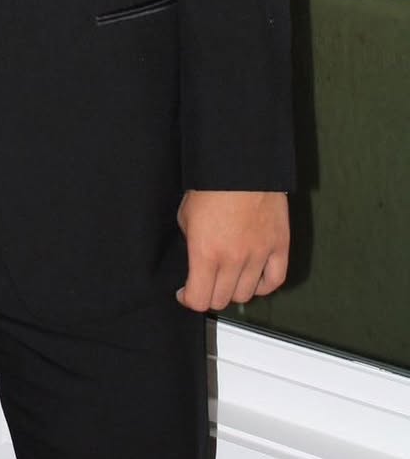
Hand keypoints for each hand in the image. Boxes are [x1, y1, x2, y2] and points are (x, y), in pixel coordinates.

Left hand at [176, 189, 288, 311]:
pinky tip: (253, 279)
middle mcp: (233, 259)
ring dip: (234, 290)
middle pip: (222, 299)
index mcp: (205, 252)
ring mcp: (259, 255)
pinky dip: (263, 285)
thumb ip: (192, 243)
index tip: (185, 293)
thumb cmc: (211, 184)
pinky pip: (274, 281)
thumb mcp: (186, 215)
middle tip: (205, 285)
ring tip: (228, 279)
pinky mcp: (279, 246)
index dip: (189, 299)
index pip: (199, 299)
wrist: (240, 164)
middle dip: (209, 295)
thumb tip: (196, 259)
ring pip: (247, 294)